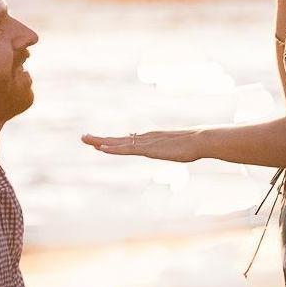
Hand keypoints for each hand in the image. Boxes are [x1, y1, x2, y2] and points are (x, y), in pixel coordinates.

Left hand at [81, 129, 201, 161]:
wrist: (201, 140)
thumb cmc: (194, 145)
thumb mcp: (179, 149)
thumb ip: (174, 149)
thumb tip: (179, 149)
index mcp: (150, 140)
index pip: (127, 141)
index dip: (112, 142)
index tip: (99, 143)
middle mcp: (144, 139)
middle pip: (118, 140)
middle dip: (100, 139)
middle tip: (83, 137)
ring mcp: (145, 143)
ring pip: (118, 143)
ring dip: (100, 141)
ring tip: (85, 139)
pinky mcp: (148, 149)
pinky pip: (126, 149)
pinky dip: (112, 149)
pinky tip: (101, 148)